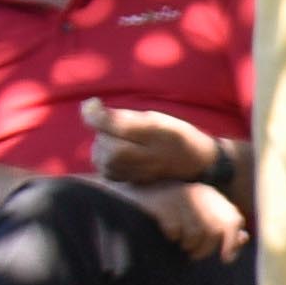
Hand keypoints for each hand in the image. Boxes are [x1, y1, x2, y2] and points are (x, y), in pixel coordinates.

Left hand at [84, 97, 221, 186]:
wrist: (196, 163)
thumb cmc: (176, 135)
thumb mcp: (156, 119)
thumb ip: (124, 117)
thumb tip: (89, 108)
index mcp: (153, 134)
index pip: (113, 125)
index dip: (96, 114)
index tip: (93, 102)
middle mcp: (143, 156)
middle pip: (105, 142)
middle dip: (104, 131)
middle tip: (120, 127)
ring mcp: (136, 172)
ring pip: (101, 156)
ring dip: (103, 145)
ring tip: (119, 141)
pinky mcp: (129, 182)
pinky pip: (105, 168)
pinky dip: (104, 159)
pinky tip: (117, 154)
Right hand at [146, 178, 247, 260]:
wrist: (134, 198)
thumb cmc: (172, 212)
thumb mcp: (199, 217)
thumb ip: (222, 227)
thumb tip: (243, 238)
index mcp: (211, 196)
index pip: (233, 220)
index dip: (232, 242)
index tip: (226, 259)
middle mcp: (198, 193)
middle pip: (214, 231)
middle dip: (206, 249)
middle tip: (194, 256)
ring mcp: (179, 197)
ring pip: (195, 234)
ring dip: (188, 246)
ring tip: (181, 245)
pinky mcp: (161, 204)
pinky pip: (174, 231)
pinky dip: (172, 237)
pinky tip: (167, 234)